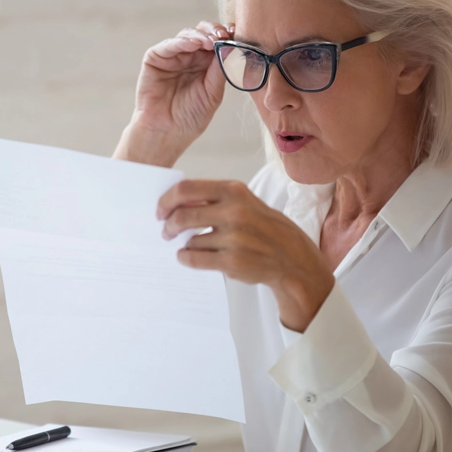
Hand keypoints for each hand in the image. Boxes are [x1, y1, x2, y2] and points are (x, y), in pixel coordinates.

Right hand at [114, 22, 231, 166]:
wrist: (166, 134)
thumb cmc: (189, 118)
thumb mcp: (213, 93)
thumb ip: (220, 70)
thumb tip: (231, 47)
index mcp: (205, 64)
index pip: (218, 42)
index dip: (227, 36)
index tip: (237, 35)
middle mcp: (189, 57)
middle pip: (204, 33)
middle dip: (215, 32)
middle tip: (224, 35)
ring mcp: (172, 56)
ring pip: (188, 35)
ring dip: (201, 35)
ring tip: (212, 41)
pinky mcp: (155, 58)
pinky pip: (169, 45)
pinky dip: (182, 41)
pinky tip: (194, 44)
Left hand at [157, 179, 334, 331]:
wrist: (292, 257)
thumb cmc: (262, 226)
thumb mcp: (242, 202)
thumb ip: (211, 199)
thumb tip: (173, 202)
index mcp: (233, 191)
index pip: (185, 190)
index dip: (166, 200)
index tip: (160, 211)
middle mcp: (234, 212)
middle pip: (182, 216)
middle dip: (168, 226)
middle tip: (166, 232)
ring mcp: (234, 238)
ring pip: (189, 240)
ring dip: (183, 244)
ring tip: (188, 246)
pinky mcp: (232, 261)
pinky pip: (194, 258)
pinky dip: (185, 258)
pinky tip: (187, 256)